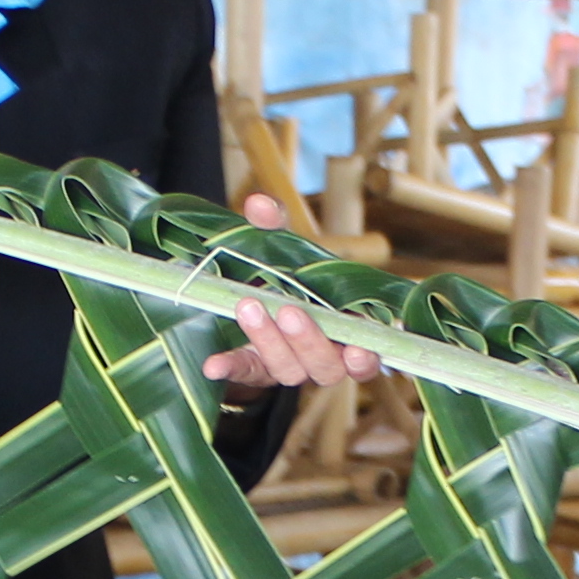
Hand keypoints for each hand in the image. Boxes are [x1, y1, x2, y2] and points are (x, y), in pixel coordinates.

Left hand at [213, 194, 380, 393]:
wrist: (253, 290)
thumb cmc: (288, 272)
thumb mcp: (285, 246)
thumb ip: (276, 227)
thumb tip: (260, 205)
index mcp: (345, 330)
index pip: (364, 358)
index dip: (364, 360)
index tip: (358, 349)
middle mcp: (322, 356)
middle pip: (324, 366)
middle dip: (307, 340)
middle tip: (288, 310)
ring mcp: (290, 365)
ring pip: (289, 371)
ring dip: (270, 342)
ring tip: (250, 307)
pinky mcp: (257, 368)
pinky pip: (247, 373)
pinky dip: (232, 368)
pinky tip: (214, 364)